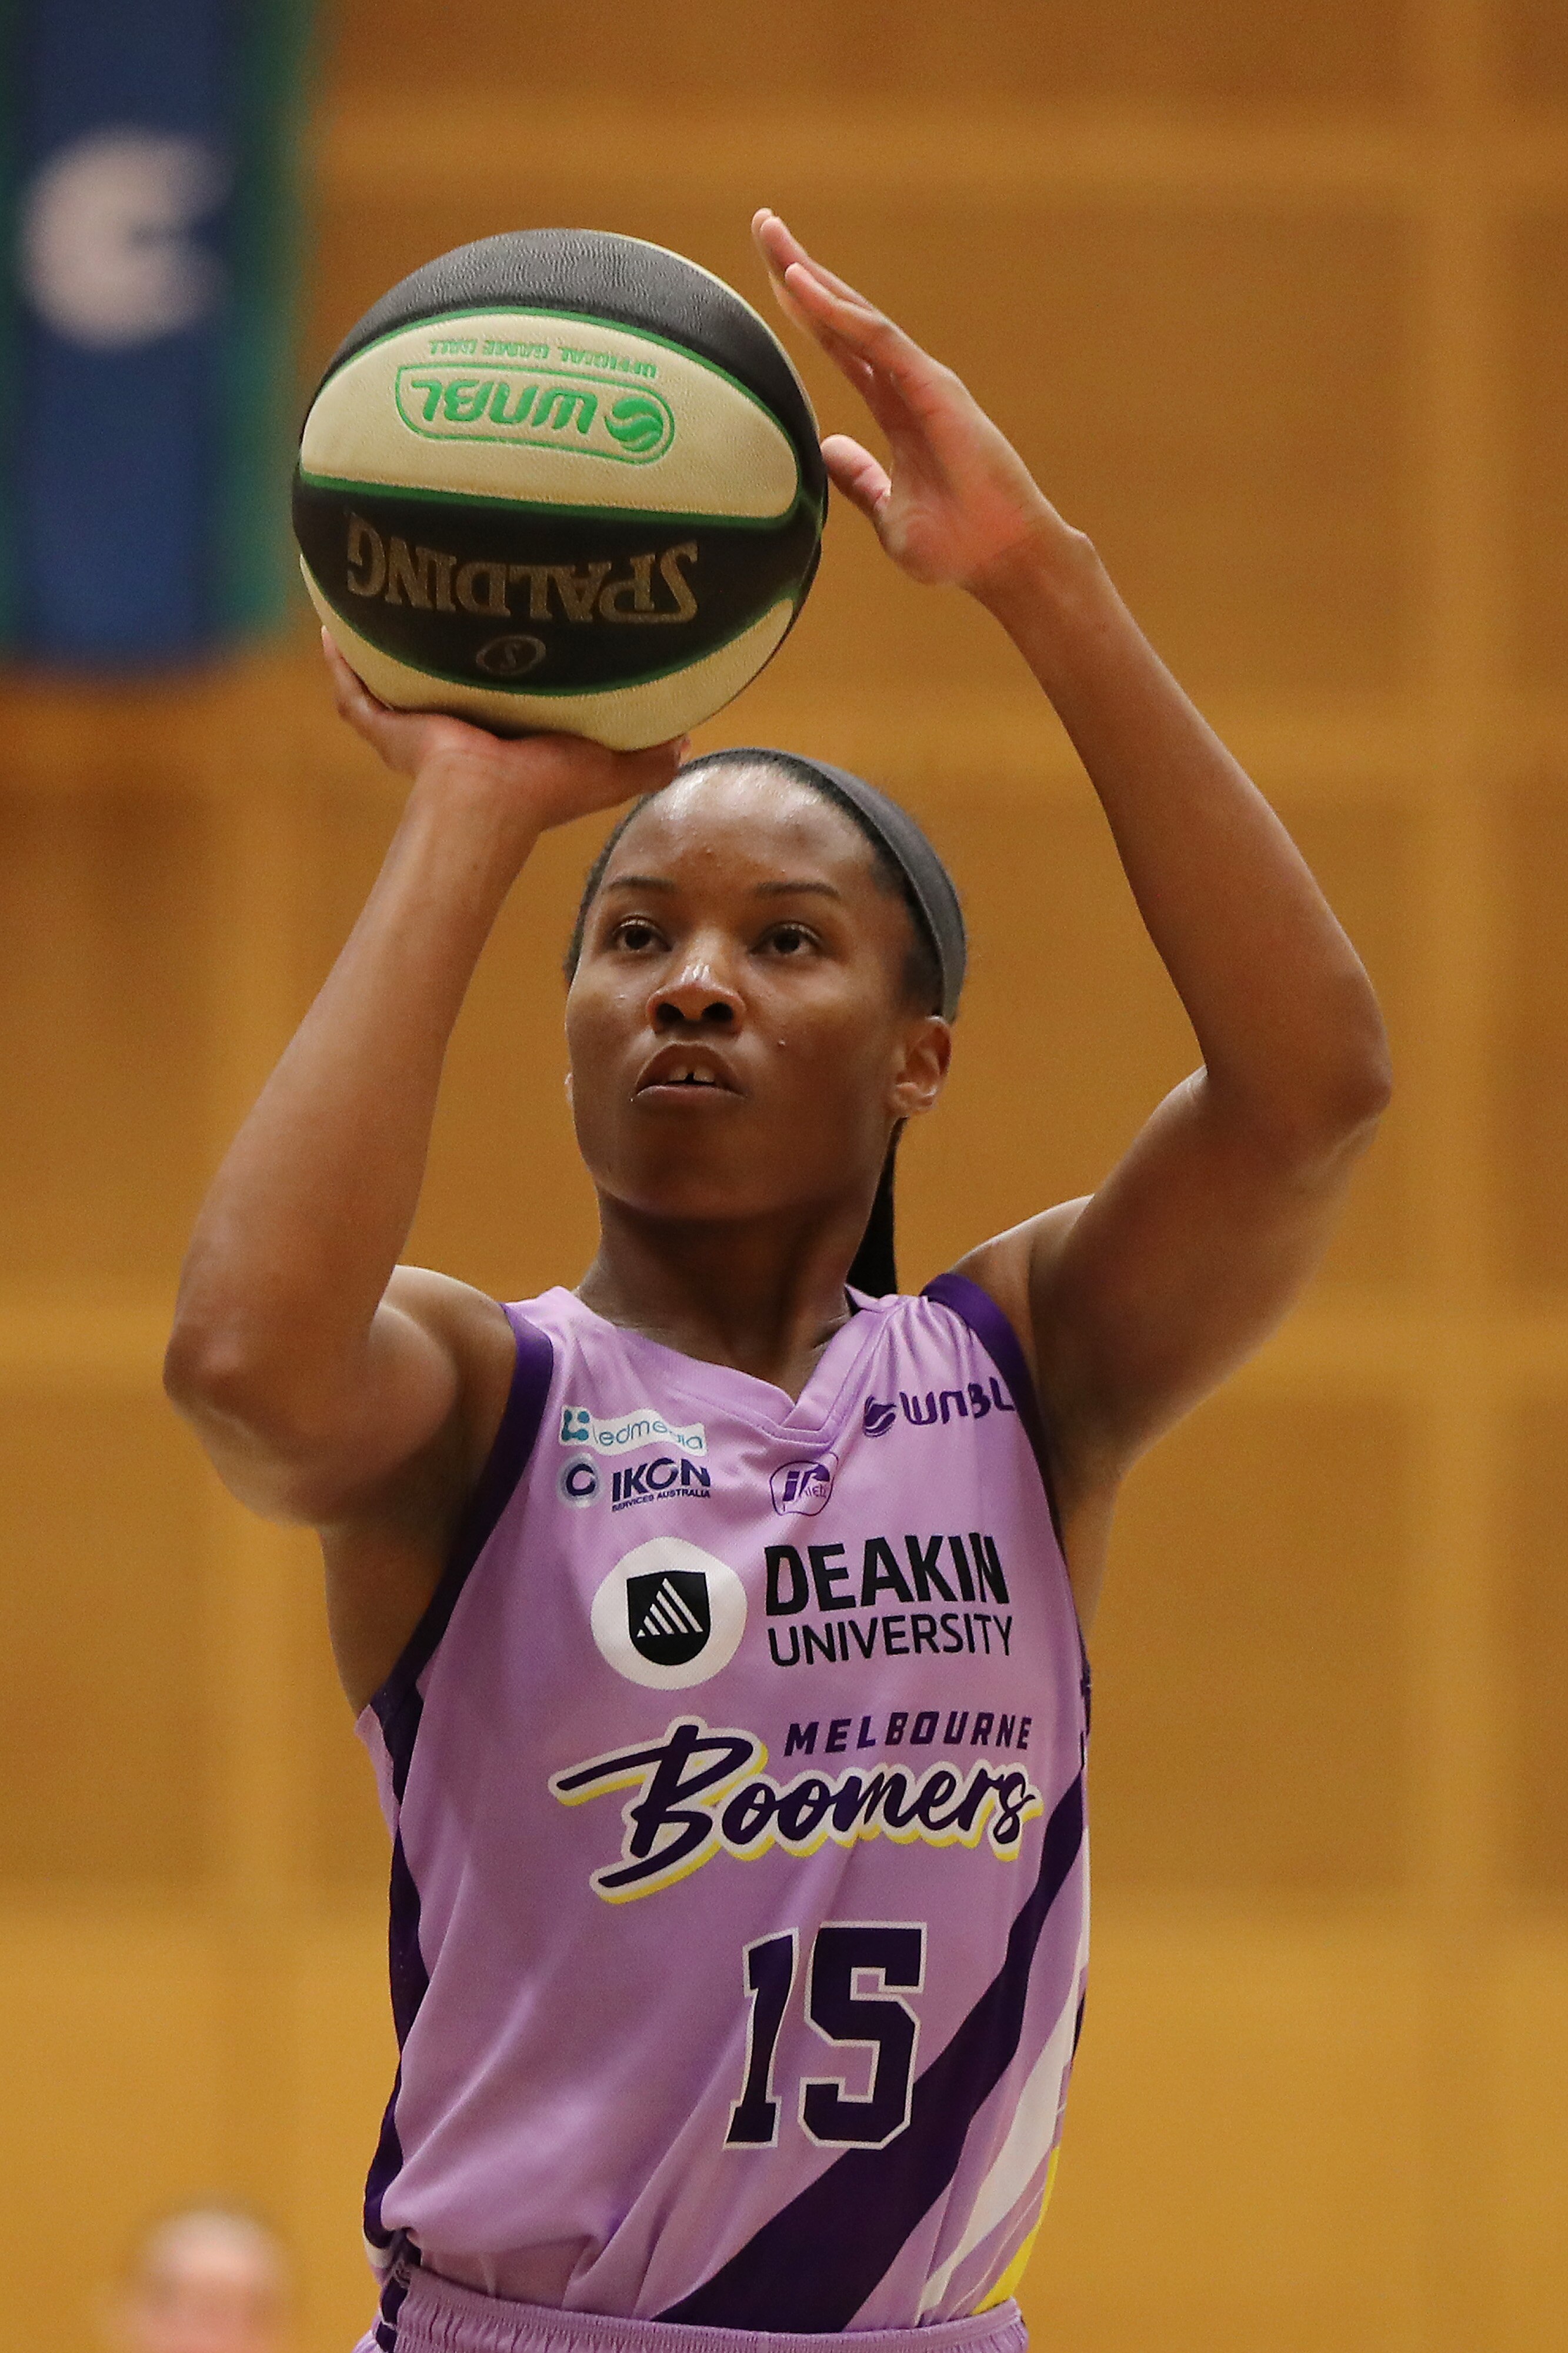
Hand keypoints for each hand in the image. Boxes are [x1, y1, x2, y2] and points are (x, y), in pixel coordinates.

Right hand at [321, 631, 686, 832]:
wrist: (488, 804)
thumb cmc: (545, 792)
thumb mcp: (606, 768)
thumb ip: (646, 758)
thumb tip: (688, 738)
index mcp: (502, 730)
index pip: (502, 689)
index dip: (507, 656)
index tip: (513, 617)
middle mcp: (454, 727)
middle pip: (441, 677)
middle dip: (439, 643)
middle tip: (441, 592)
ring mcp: (414, 727)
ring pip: (391, 679)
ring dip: (383, 645)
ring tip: (377, 595)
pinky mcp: (386, 725)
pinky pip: (353, 690)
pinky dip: (340, 662)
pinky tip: (329, 625)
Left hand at [753, 209, 1062, 594]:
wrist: (1006, 563)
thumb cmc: (959, 547)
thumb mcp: (889, 512)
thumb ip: (860, 480)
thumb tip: (828, 450)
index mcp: (898, 410)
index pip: (842, 347)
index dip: (806, 310)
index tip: (770, 274)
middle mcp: (909, 385)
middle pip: (845, 316)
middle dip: (802, 271)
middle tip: (764, 225)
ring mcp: (923, 383)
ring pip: (857, 316)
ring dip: (813, 276)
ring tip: (774, 237)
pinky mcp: (935, 390)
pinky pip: (878, 342)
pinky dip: (839, 313)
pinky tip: (804, 286)